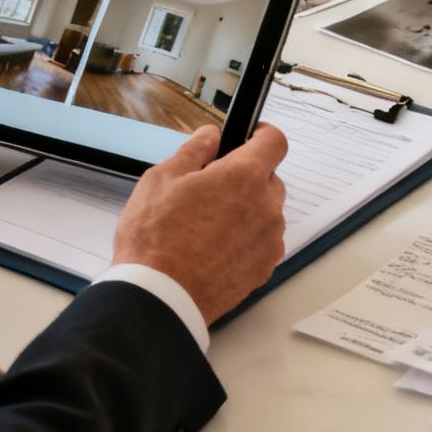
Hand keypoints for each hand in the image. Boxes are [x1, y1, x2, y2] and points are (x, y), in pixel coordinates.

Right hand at [112, 123, 288, 323]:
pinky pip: (263, 242)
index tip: (250, 136)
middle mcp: (266, 207)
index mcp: (244, 177)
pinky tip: (214, 247)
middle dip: (246, 177)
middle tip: (211, 188)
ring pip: (267, 212)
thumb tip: (210, 136)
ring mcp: (269, 240)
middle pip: (270, 178)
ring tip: (207, 224)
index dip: (262, 134)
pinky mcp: (264, 268)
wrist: (160, 298)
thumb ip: (194, 150)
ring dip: (247, 210)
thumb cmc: (156, 240)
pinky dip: (246, 239)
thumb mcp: (162, 179)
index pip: (275, 141)